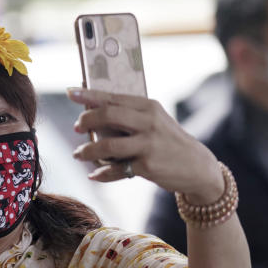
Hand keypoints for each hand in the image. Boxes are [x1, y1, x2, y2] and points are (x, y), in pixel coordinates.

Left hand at [68, 87, 222, 202]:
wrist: (197, 167)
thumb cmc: (168, 142)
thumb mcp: (155, 122)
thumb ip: (130, 117)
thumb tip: (94, 115)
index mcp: (149, 107)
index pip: (114, 97)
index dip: (89, 95)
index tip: (71, 93)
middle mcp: (148, 122)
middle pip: (108, 116)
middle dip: (87, 121)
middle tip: (77, 128)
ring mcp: (148, 144)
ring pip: (108, 145)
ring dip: (88, 151)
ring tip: (78, 154)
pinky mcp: (147, 166)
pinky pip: (117, 170)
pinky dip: (102, 174)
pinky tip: (94, 175)